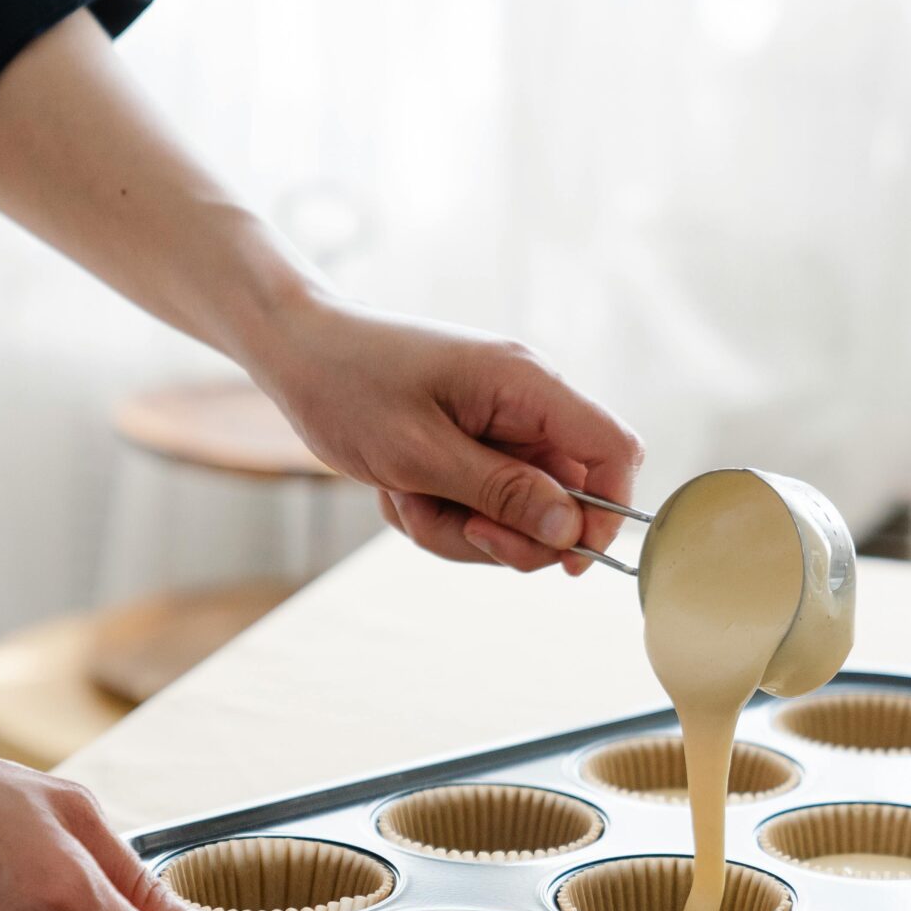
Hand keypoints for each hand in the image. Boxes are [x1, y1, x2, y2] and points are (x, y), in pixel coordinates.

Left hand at [265, 295, 643, 572]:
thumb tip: (571, 530)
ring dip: (463, 528)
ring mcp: (502, 423)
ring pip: (519, 511)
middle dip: (508, 532)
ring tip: (406, 501)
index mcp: (526, 384)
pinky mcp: (477, 443)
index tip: (565, 561)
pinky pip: (484, 503)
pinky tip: (402, 493)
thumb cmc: (349, 387)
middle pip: (566, 497)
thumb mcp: (421, 454)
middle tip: (451, 526)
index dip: (607, 512)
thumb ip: (502, 492)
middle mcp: (526, 402)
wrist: (297, 349)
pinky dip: (444, 515)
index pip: (614, 451)